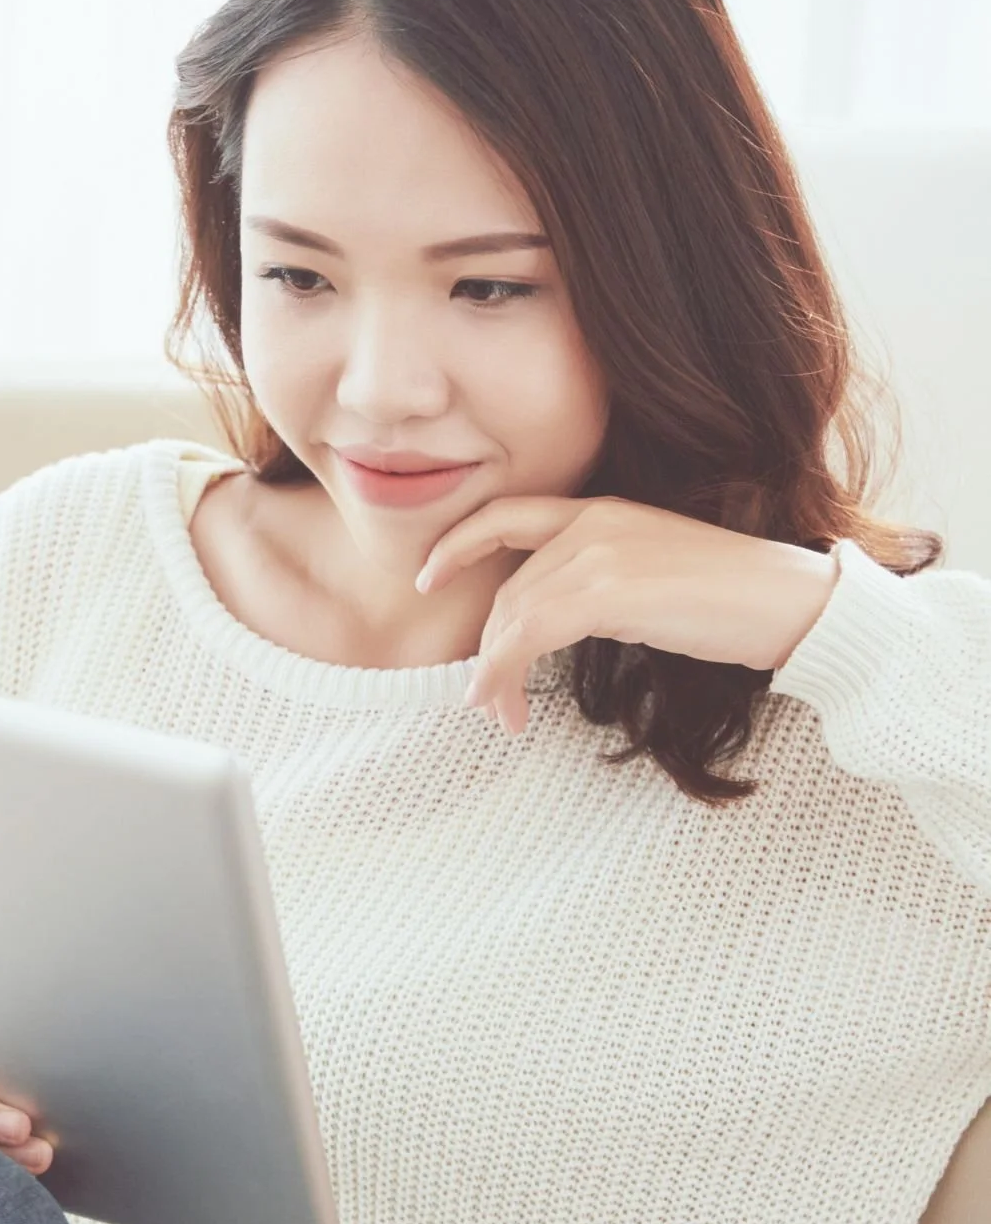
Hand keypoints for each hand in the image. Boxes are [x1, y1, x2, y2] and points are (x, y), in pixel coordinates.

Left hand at [415, 495, 839, 734]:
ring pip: (513, 614)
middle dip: (488, 645)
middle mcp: (594, 523)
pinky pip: (529, 633)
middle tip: (484, 697)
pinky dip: (502, 671)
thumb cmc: (735, 601)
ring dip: (494, 671)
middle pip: (508, 586)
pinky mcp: (610, 592)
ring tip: (497, 713)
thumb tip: (555, 624)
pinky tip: (501, 701)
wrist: (797, 605)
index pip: (508, 516)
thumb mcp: (654, 574)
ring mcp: (600, 554)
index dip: (459, 543)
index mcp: (603, 510)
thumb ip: (602, 583)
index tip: (427, 575)